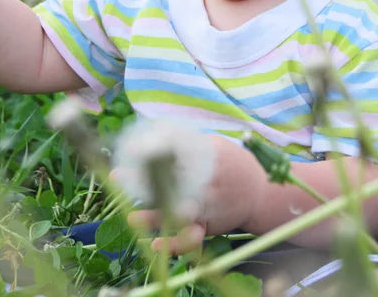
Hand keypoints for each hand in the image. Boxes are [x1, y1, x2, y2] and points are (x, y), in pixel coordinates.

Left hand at [124, 135, 264, 255]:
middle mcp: (205, 182)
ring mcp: (206, 206)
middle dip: (141, 180)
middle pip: (169, 181)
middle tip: (117, 177)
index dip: (148, 152)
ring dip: (153, 217)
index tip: (128, 150)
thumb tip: (156, 133)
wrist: (260, 191)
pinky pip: (190, 238)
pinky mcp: (207, 226)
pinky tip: (157, 246)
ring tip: (132, 217)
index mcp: (206, 156)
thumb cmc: (232, 163)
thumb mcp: (214, 144)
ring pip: (177, 213)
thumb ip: (188, 142)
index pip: (173, 151)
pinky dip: (175, 245)